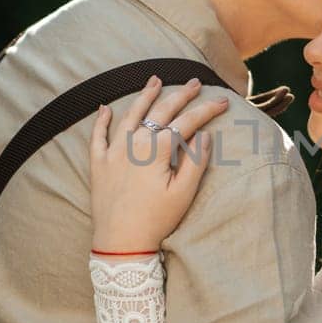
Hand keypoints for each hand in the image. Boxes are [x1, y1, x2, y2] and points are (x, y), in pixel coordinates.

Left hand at [90, 75, 227, 251]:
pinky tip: (105, 108)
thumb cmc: (156, 220)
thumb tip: (204, 135)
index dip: (207, 110)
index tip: (223, 102)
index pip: (187, 122)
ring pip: (130, 114)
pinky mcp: (98, 163)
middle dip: (181, 95)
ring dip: (144, 95)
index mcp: (158, 150)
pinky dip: (101, 120)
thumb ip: (196, 162)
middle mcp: (134, 143)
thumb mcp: (184, 194)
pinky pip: (98, 136)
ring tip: (155, 80)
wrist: (120, 242)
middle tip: (196, 83)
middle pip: (160, 111)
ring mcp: (113, 151)